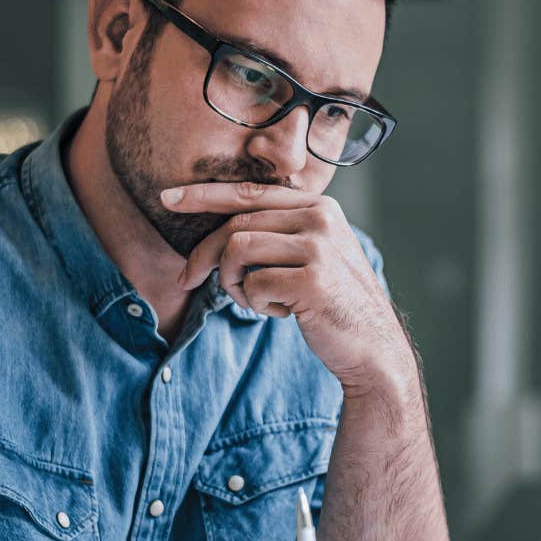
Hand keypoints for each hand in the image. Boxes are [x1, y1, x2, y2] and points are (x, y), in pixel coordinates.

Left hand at [162, 182, 414, 389]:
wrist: (373, 347)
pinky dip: (256, 304)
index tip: (167, 198)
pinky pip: (254, 283)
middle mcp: (321, 218)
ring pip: (238, 249)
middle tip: (189, 280)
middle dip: (205, 256)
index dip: (204, 195)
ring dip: (232, 282)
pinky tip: (283, 313)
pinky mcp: (314, 280)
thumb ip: (279, 234)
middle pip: (236, 224)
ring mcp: (320, 247)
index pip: (249, 193)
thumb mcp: (312, 256)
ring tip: (254, 301)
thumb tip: (220, 232)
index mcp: (319, 206)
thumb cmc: (333, 303)